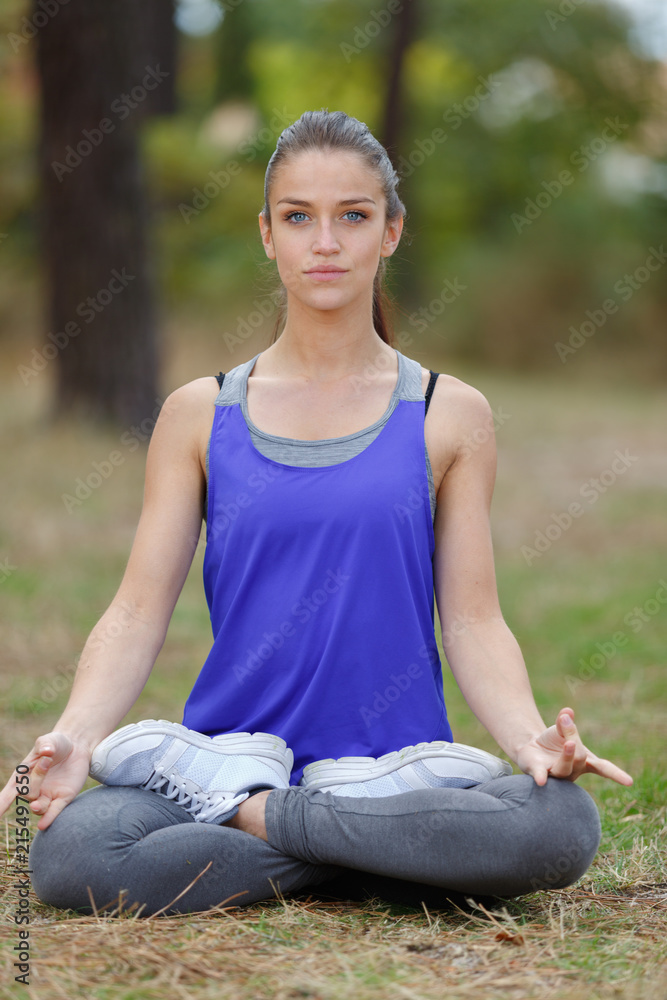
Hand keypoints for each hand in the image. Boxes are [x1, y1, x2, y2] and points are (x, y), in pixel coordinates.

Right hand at [0, 732, 92, 830]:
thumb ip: (45, 744)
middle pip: (28, 795)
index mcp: (22, 776)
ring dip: (38, 807)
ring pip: (39, 807)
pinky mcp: (63, 797)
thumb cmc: (56, 743)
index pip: (7, 794)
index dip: (0, 805)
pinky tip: (44, 825)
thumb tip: (46, 751)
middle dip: (36, 779)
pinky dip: (49, 818)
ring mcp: (47, 795)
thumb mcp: (48, 740)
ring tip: (37, 804)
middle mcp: (33, 789)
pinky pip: (54, 811)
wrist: (76, 746)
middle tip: (47, 761)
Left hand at [515, 707, 632, 786]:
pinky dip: (542, 777)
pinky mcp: (538, 772)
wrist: (531, 748)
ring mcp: (556, 773)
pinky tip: (542, 781)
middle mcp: (573, 771)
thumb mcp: (561, 728)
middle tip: (566, 721)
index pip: (603, 768)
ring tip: (569, 742)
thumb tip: (567, 712)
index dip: (616, 774)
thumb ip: (565, 721)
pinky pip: (542, 775)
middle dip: (575, 739)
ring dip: (568, 755)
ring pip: (565, 769)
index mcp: (585, 761)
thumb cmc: (553, 741)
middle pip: (580, 759)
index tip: (629, 782)